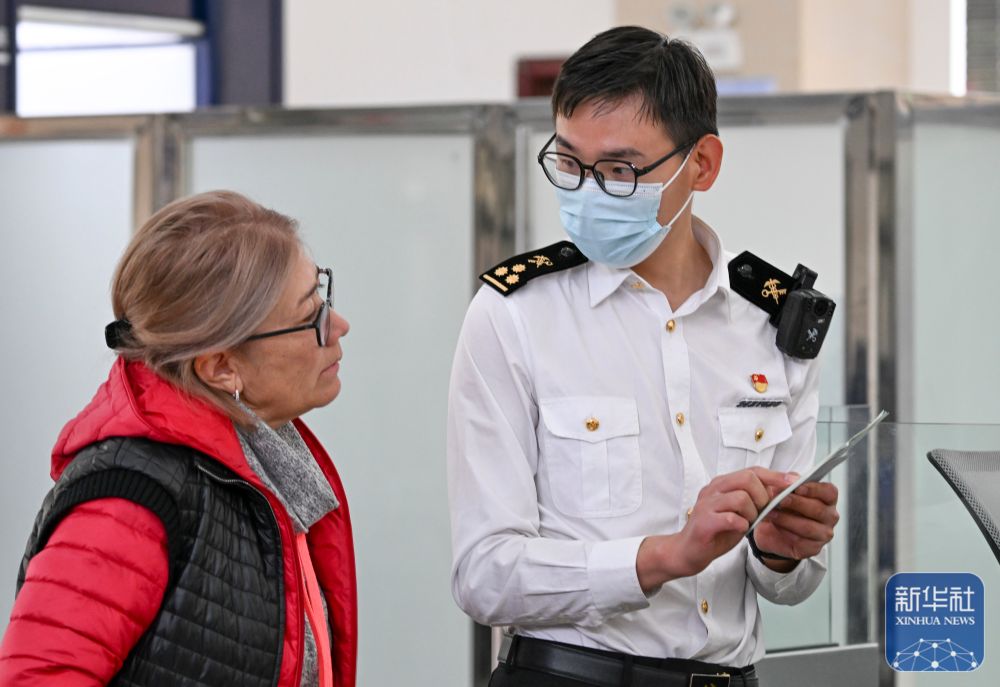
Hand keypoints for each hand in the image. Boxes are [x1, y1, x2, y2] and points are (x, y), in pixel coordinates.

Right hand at [637, 467, 794, 590]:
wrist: (688, 552)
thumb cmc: (715, 532)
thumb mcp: (738, 513)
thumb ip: (754, 501)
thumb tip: (780, 491)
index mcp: (721, 485)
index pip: (752, 471)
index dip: (775, 475)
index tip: (794, 482)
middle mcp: (713, 490)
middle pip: (747, 478)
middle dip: (762, 496)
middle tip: (761, 511)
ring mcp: (707, 504)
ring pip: (741, 498)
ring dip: (752, 514)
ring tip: (746, 524)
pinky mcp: (704, 522)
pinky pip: (731, 518)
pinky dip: (741, 525)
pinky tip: (738, 530)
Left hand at [753, 479, 838, 565]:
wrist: (769, 527)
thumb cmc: (780, 505)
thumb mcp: (781, 488)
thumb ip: (787, 481)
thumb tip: (790, 479)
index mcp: (827, 498)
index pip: (829, 492)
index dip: (815, 489)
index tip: (798, 487)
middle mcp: (829, 516)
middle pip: (818, 509)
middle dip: (796, 503)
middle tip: (779, 499)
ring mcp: (823, 534)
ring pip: (808, 527)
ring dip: (787, 519)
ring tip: (771, 512)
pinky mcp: (813, 548)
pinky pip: (802, 542)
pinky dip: (786, 534)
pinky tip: (775, 527)